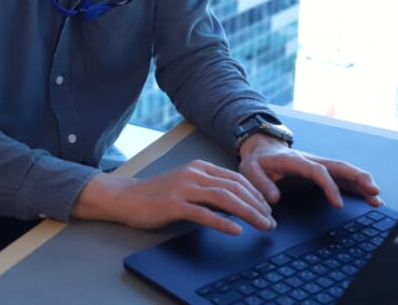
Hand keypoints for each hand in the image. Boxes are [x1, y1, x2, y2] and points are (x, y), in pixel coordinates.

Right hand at [70, 159, 276, 234]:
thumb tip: (237, 201)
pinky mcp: (174, 205)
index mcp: (200, 167)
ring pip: (224, 198)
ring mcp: (184, 188)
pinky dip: (223, 222)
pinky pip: (204, 213)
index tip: (268, 208)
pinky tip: (236, 231)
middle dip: (257, 205)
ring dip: (248, 212)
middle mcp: (194, 174)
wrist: (127, 197)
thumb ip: (209, 188)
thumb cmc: (157, 194)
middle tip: (271, 220)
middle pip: (234, 187)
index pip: (236, 178)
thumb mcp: (187, 184)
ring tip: (262, 224)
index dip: (256, 193)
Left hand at [238, 134, 382, 207]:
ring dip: (362, 183)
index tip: (338, 203)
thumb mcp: (250, 170)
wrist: (262, 148)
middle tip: (373, 191)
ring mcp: (319, 165)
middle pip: (338, 166)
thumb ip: (261, 184)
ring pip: (344, 171)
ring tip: (377, 198)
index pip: (317, 171)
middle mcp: (311, 160)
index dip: (329, 186)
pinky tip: (371, 198)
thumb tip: (274, 198)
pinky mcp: (323, 172)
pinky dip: (358, 186)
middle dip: (357, 178)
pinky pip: (343, 178)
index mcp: (295, 160)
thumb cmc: (258, 161)